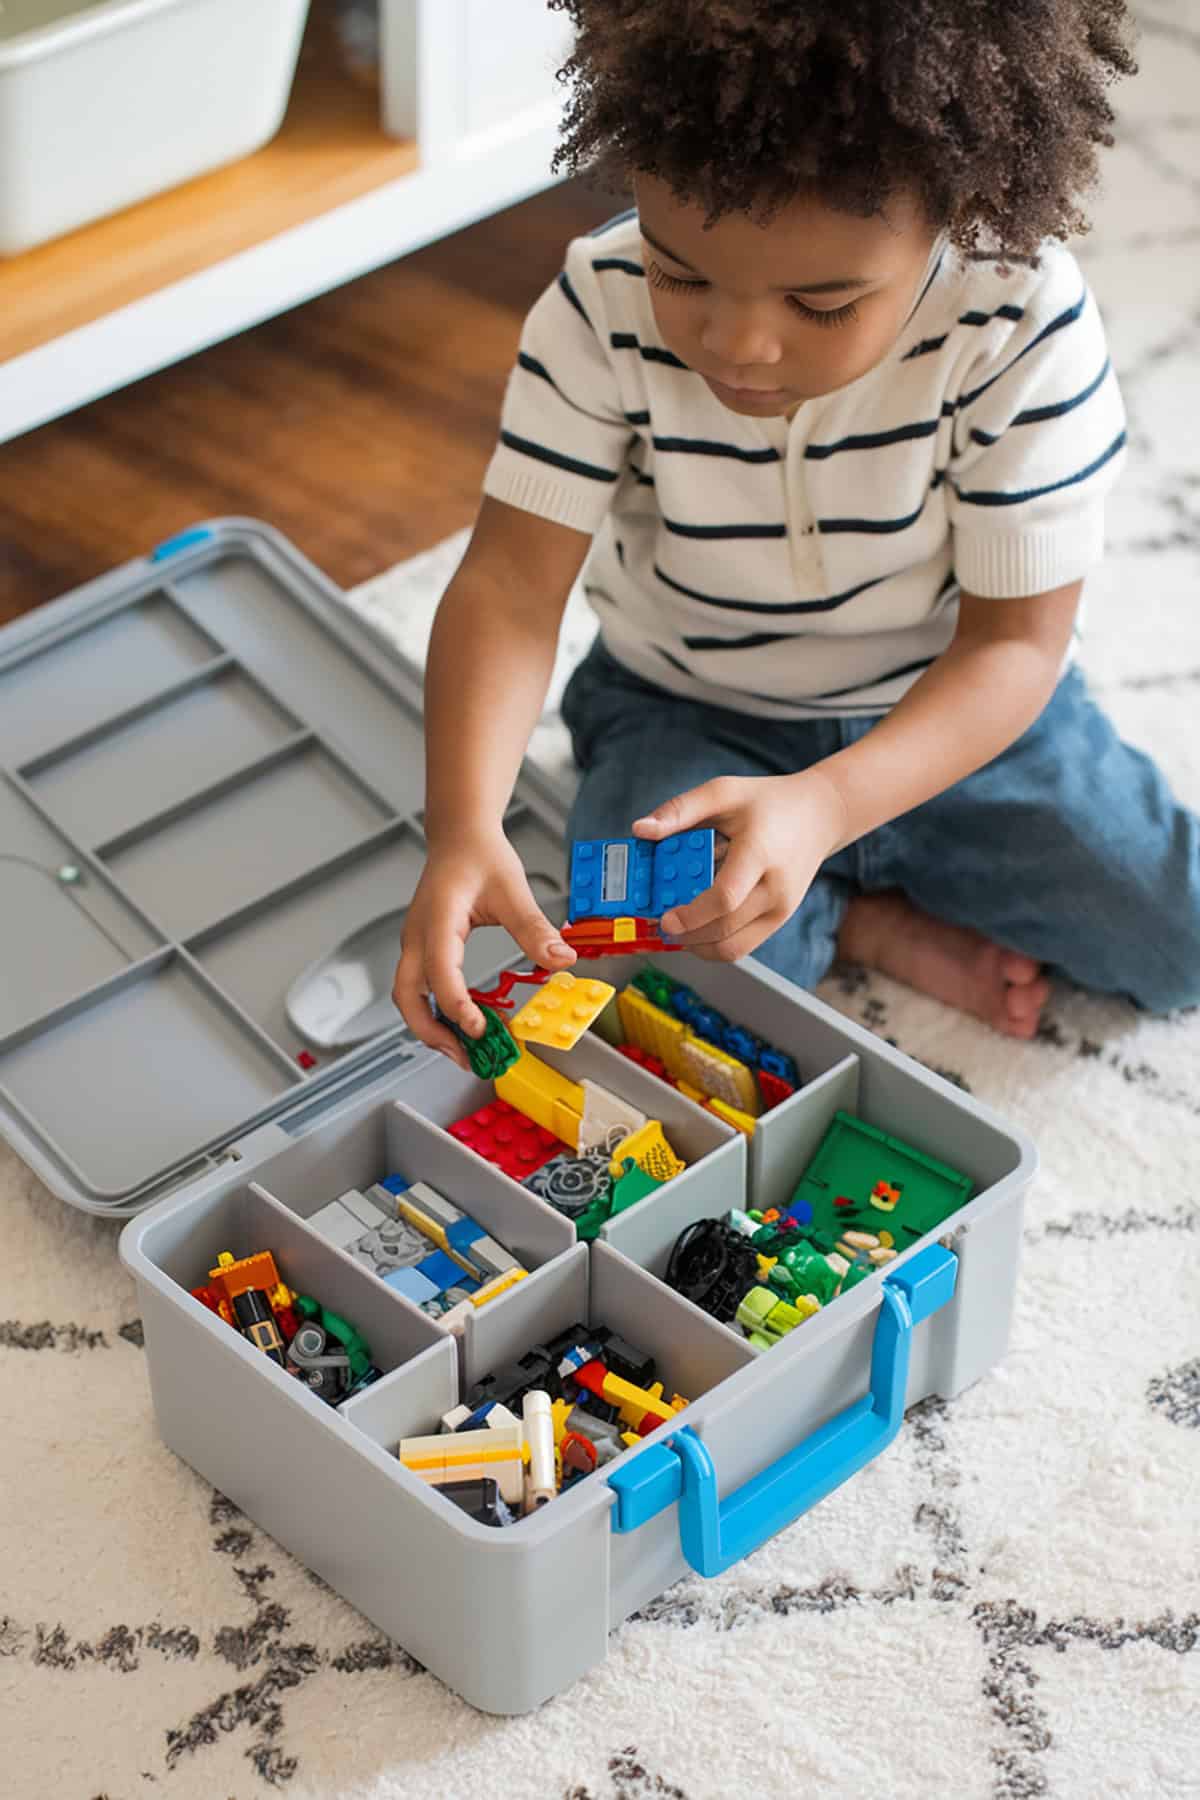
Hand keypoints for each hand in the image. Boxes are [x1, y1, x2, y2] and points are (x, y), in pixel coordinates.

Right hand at [392, 825, 574, 1064]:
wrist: (460, 836)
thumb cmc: (480, 856)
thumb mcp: (513, 890)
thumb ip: (534, 928)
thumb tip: (562, 959)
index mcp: (437, 919)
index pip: (438, 971)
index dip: (455, 1005)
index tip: (479, 1028)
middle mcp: (418, 936)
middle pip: (407, 996)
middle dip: (432, 1032)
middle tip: (466, 1057)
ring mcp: (415, 943)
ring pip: (408, 997)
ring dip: (431, 1027)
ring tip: (464, 1051)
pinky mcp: (422, 948)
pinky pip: (418, 988)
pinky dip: (434, 1012)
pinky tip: (461, 1024)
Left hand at [633, 768, 846, 961]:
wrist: (819, 816)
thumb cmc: (767, 802)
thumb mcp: (723, 792)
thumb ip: (680, 810)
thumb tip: (639, 830)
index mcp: (760, 853)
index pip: (725, 897)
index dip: (691, 915)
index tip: (664, 918)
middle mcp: (776, 888)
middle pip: (724, 929)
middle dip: (685, 935)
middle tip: (658, 925)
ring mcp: (781, 909)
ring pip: (732, 948)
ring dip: (697, 946)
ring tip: (674, 930)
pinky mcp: (779, 920)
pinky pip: (742, 947)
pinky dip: (713, 945)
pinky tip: (695, 929)